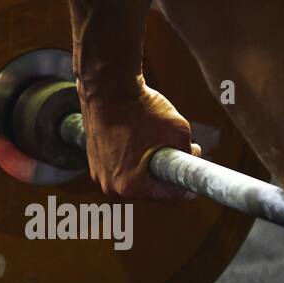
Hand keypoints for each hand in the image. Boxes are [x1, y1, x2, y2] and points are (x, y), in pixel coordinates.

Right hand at [80, 83, 201, 200]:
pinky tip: (136, 136)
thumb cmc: (141, 107)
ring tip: (153, 138)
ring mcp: (98, 175)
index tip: (190, 157)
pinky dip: (130, 158)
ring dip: (147, 165)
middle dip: (164, 171)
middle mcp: (110, 187)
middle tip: (173, 145)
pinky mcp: (93, 162)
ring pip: (134, 179)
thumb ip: (188, 155)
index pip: (170, 196)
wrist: (107, 86)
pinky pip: (119, 168)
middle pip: (150, 189)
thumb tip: (190, 162)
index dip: (186, 178)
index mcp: (130, 187)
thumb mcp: (179, 130)